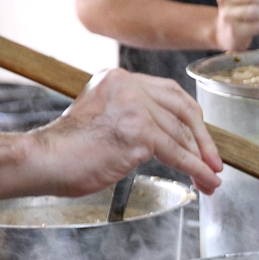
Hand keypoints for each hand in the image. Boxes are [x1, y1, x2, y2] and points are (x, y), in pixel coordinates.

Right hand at [29, 68, 222, 195]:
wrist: (44, 160)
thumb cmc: (69, 150)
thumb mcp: (102, 118)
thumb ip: (133, 116)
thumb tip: (173, 137)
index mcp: (118, 78)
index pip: (169, 93)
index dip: (192, 118)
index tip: (202, 140)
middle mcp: (128, 86)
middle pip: (182, 110)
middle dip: (203, 139)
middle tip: (215, 162)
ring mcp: (134, 107)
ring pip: (181, 136)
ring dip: (200, 161)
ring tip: (210, 180)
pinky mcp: (139, 132)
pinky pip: (177, 154)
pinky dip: (195, 170)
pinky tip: (205, 181)